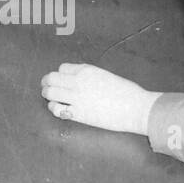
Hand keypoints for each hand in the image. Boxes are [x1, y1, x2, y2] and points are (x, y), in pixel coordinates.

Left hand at [40, 63, 158, 133]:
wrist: (136, 108)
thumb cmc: (126, 92)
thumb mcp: (104, 75)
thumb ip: (88, 76)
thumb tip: (76, 80)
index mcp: (86, 70)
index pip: (62, 68)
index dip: (61, 74)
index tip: (62, 80)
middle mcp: (78, 82)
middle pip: (52, 78)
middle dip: (47, 82)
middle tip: (47, 87)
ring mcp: (77, 98)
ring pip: (50, 92)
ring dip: (47, 94)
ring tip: (49, 97)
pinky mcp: (79, 114)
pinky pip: (57, 109)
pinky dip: (53, 108)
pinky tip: (57, 108)